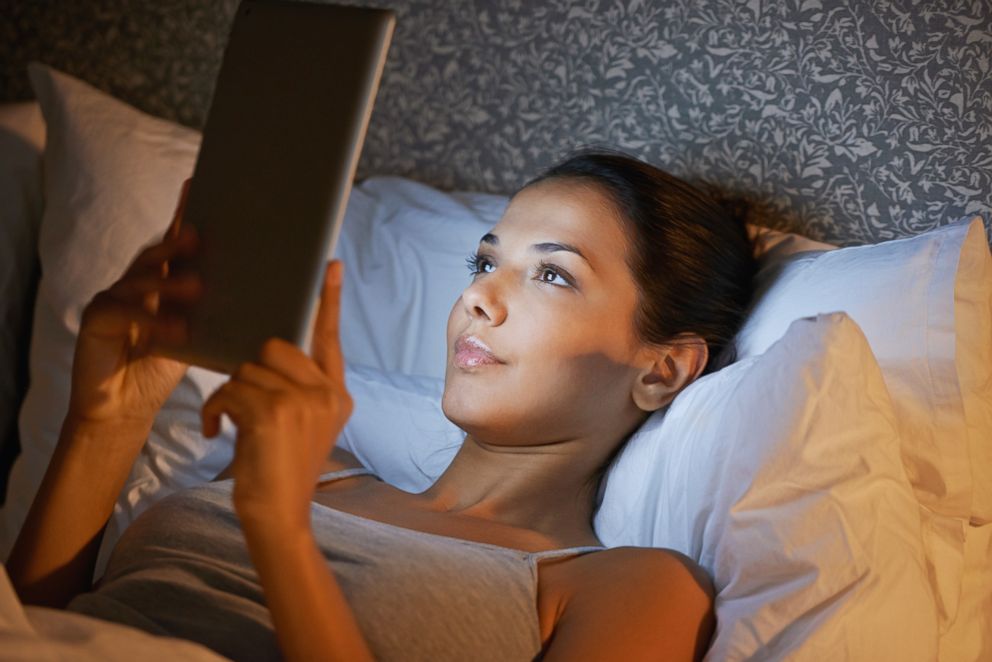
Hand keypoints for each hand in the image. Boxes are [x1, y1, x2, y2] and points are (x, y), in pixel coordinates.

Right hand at [68, 179, 199, 428]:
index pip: (174, 244)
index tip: (199, 185)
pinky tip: (175, 330)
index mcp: (160, 282)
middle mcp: (135, 283)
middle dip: (176, 242)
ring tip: (196, 287)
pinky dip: (150, 319)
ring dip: (168, 281)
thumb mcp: (196, 337)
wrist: (122, 409)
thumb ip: (213, 313)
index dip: (184, 213)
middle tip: (199, 235)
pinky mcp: (96, 321)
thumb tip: (260, 293)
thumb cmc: (162, 370)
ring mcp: (113, 298)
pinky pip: (123, 313)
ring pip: (140, 279)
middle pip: (156, 253)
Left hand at [201, 261, 352, 532]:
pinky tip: (221, 434)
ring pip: (248, 369)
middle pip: (275, 347)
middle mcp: (327, 394)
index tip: (329, 266)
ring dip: (228, 396)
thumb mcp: (299, 426)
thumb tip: (267, 350)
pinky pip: (231, 390)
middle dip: (249, 371)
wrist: (278, 516)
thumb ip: (296, 388)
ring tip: (230, 426)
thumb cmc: (279, 471)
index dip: (328, 301)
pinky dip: (217, 411)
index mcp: (337, 395)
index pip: (329, 339)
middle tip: (242, 403)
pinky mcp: (275, 413)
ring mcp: (304, 402)